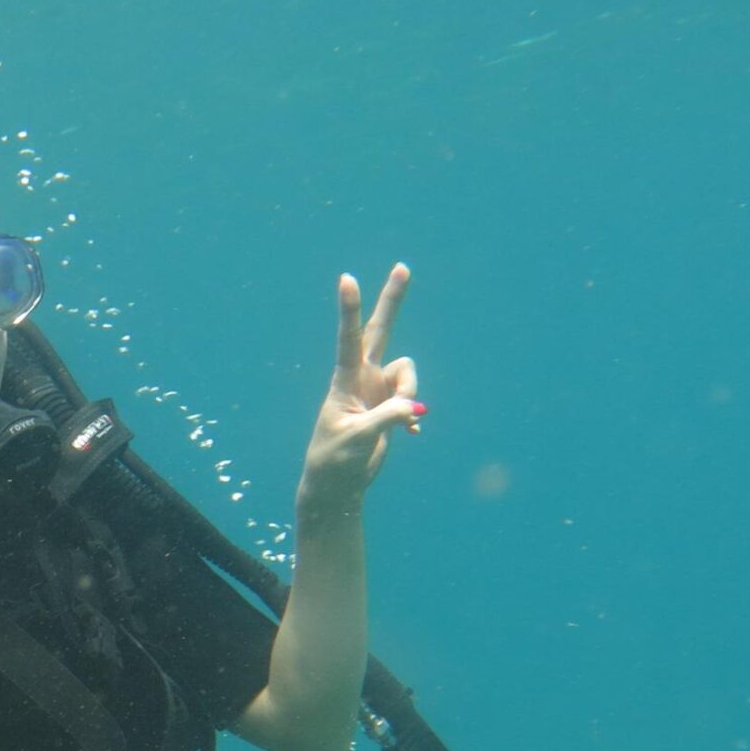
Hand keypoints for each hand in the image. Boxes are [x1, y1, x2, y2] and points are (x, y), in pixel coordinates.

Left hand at [298, 263, 420, 511]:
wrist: (338, 484)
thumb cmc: (336, 460)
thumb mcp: (359, 440)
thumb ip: (386, 418)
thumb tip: (413, 406)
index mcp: (345, 380)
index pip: (349, 338)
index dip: (350, 309)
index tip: (346, 278)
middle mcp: (362, 377)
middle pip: (380, 330)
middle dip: (392, 300)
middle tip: (403, 266)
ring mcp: (377, 389)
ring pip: (409, 374)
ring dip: (411, 394)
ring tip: (402, 423)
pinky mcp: (389, 405)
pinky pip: (413, 398)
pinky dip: (413, 414)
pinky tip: (409, 433)